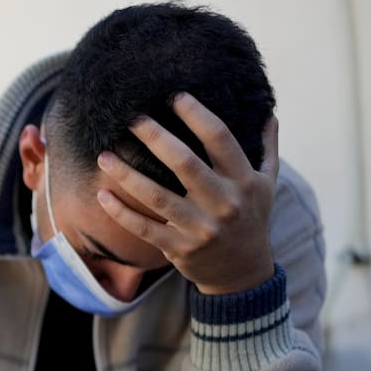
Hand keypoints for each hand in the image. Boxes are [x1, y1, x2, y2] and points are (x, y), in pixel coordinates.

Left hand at [95, 92, 278, 294]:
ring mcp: (200, 228)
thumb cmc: (252, 219)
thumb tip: (268, 111)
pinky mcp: (179, 249)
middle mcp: (223, 203)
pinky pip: (144, 228)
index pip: (220, 140)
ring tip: (105, 156)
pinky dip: (121, 212)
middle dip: (156, 138)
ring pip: (157, 196)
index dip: (197, 116)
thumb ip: (267, 147)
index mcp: (244, 181)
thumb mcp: (268, 184)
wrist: (243, 273)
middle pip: (185, 164)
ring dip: (127, 175)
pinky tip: (102, 194)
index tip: (175, 97)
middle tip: (132, 119)